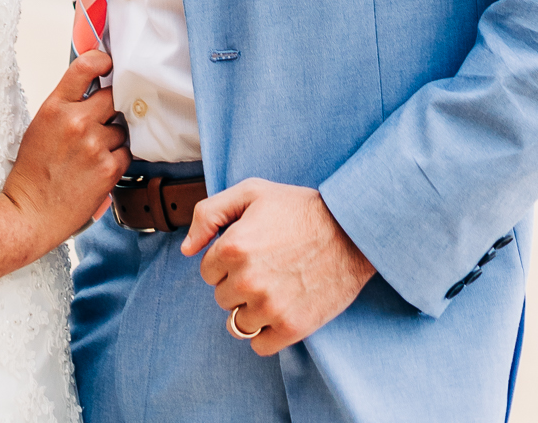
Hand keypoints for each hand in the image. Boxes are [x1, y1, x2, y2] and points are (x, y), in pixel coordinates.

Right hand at [2, 50, 130, 250]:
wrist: (30, 213)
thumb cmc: (33, 171)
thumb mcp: (41, 126)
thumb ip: (66, 106)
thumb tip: (93, 91)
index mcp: (55, 106)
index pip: (84, 66)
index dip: (102, 60)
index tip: (109, 64)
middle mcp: (76, 121)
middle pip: (112, 96)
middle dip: (110, 108)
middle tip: (101, 123)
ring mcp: (94, 145)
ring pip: (121, 128)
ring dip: (113, 137)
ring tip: (93, 154)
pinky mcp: (108, 169)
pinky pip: (126, 153)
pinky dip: (117, 159)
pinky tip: (99, 169)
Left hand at [183, 180, 374, 352]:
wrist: (350, 231)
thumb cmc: (299, 208)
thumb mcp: (251, 192)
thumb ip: (209, 214)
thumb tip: (186, 249)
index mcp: (232, 246)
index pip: (207, 270)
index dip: (226, 261)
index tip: (250, 251)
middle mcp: (247, 280)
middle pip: (221, 297)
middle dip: (237, 284)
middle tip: (266, 267)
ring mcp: (269, 307)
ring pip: (237, 323)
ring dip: (250, 310)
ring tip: (274, 288)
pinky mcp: (291, 328)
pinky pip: (259, 345)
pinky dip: (265, 333)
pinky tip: (279, 310)